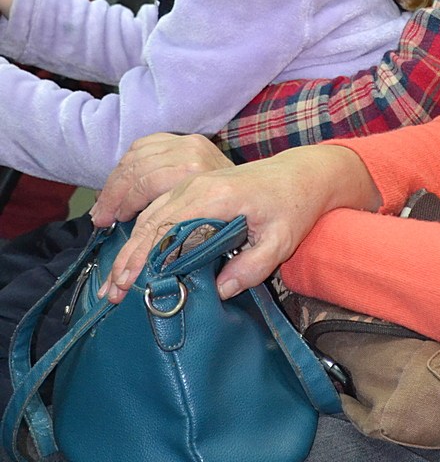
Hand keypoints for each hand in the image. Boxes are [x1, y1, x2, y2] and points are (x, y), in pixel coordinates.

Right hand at [98, 144, 379, 303]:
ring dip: (131, 247)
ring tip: (116, 281)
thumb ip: (250, 267)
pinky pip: (161, 209)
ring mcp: (194, 184)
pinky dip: (144, 233)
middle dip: (128, 258)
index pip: (166, 227)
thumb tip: (218, 291)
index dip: (143, 257)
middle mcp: (197, 186)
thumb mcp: (280, 241)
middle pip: (151, 222)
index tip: (127, 286)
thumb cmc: (292, 207)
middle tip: (111, 293)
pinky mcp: (196, 188)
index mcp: (215, 197)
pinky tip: (135, 256)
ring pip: (151, 215)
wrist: (301, 174)